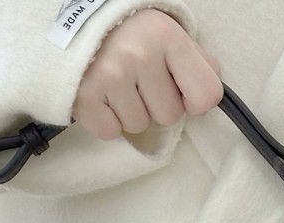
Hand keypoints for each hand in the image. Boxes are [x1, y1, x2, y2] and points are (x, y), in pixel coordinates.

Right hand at [72, 9, 222, 140]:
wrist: (74, 28)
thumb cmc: (130, 36)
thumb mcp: (168, 34)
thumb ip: (195, 62)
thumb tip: (208, 99)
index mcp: (168, 36)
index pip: (206, 95)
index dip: (193, 101)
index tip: (177, 89)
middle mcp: (140, 55)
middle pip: (169, 116)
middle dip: (156, 106)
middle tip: (138, 83)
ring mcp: (110, 77)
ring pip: (139, 126)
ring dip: (130, 113)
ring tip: (117, 87)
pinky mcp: (85, 98)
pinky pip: (111, 132)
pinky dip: (107, 121)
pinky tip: (101, 97)